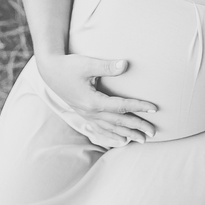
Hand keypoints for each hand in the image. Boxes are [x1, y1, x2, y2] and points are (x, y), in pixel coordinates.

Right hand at [37, 53, 156, 145]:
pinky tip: (121, 140)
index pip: (121, 106)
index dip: (138, 107)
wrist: (50, 71)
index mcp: (92, 101)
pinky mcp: (84, 113)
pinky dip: (112, 135)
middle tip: (154, 132)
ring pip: (110, 128)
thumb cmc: (69, 65)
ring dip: (127, 134)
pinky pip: (100, 129)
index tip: (154, 108)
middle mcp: (90, 112)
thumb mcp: (87, 64)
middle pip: (118, 122)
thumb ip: (107, 66)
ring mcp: (86, 115)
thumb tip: (126, 64)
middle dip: (137, 127)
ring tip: (142, 139)